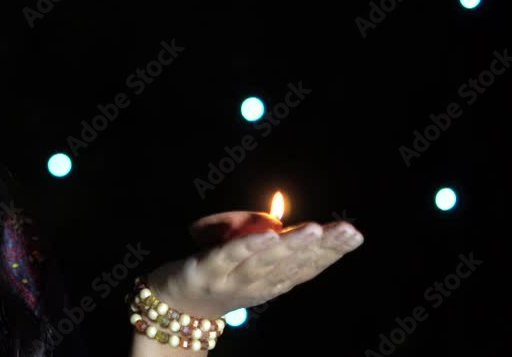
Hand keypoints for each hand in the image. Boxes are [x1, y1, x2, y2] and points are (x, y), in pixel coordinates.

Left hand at [145, 218, 363, 318]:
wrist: (172, 306)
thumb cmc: (216, 279)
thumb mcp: (248, 266)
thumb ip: (269, 246)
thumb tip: (283, 221)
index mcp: (270, 283)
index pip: (306, 267)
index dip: (332, 252)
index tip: (355, 234)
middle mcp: (255, 285)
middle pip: (293, 264)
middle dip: (323, 247)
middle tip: (348, 231)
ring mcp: (230, 279)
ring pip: (266, 262)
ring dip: (292, 246)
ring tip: (315, 230)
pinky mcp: (204, 271)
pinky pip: (229, 256)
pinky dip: (250, 246)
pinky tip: (269, 236)